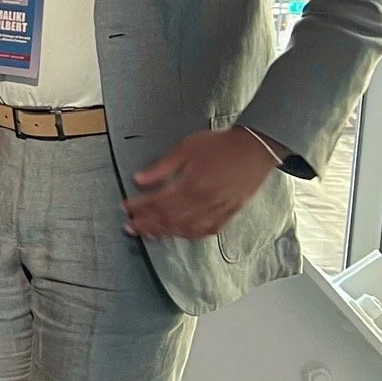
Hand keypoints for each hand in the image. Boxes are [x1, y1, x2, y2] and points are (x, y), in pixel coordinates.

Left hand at [123, 127, 281, 239]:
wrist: (256, 147)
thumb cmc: (221, 145)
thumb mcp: (186, 148)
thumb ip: (161, 167)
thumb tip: (139, 179)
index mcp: (192, 185)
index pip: (157, 202)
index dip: (139, 207)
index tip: (125, 206)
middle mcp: (204, 202)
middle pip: (169, 220)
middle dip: (146, 224)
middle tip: (130, 226)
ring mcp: (218, 210)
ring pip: (186, 229)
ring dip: (164, 233)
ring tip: (148, 233)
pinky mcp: (229, 213)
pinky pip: (206, 231)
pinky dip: (189, 235)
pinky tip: (178, 234)